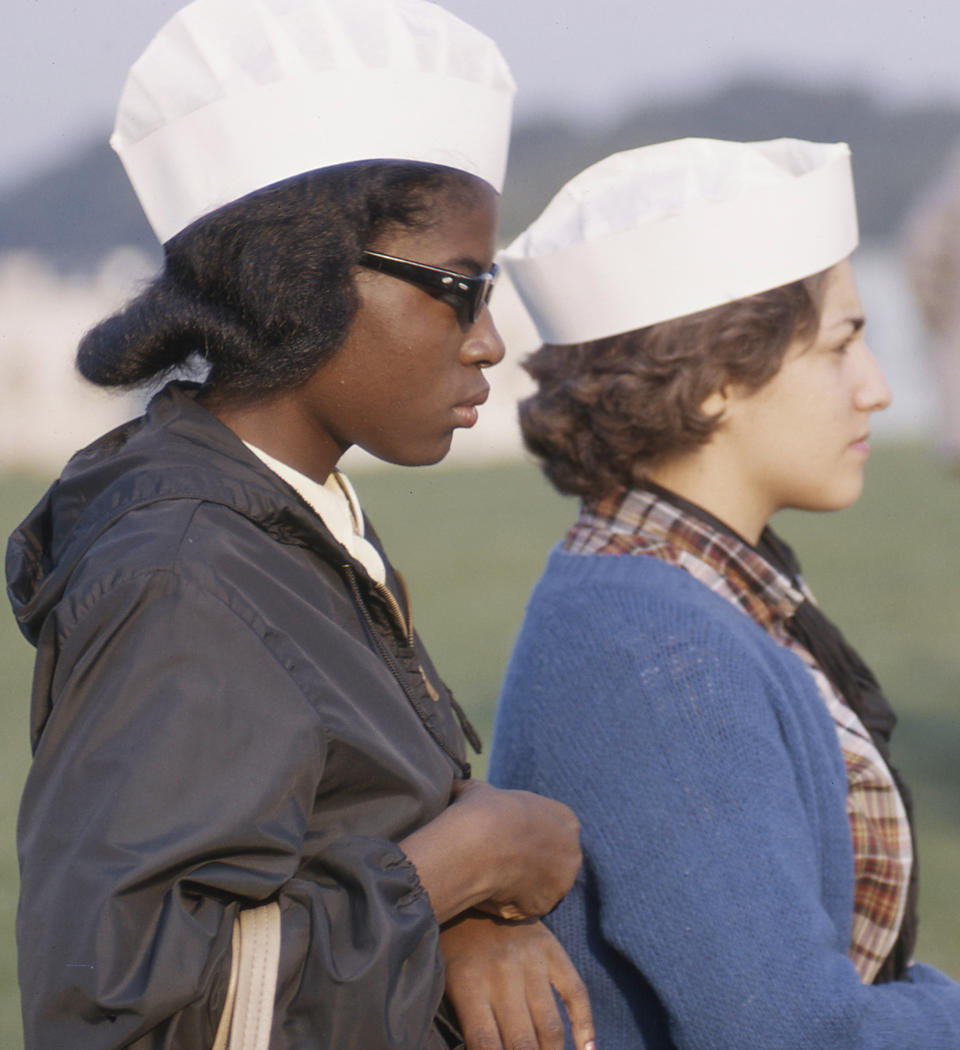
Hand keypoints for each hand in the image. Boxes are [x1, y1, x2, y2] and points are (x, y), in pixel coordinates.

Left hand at [441, 912, 595, 1049]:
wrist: (472, 878)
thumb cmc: (448, 935)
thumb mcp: (439, 969)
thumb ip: (456, 1010)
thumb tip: (477, 1043)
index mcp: (468, 982)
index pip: (485, 1044)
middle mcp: (503, 974)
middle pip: (522, 1043)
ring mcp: (531, 962)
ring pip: (550, 1027)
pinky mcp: (551, 950)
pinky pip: (575, 992)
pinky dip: (584, 1025)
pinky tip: (586, 1049)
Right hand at [449, 779, 580, 920]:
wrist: (479, 845)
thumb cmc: (482, 812)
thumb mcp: (480, 791)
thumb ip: (481, 793)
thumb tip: (458, 786)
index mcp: (566, 819)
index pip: (551, 830)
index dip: (527, 835)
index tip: (505, 839)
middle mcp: (572, 851)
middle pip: (552, 861)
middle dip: (529, 863)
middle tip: (498, 862)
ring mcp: (562, 882)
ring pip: (540, 886)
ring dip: (520, 886)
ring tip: (490, 879)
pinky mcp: (545, 907)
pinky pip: (524, 908)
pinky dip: (508, 905)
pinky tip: (487, 894)